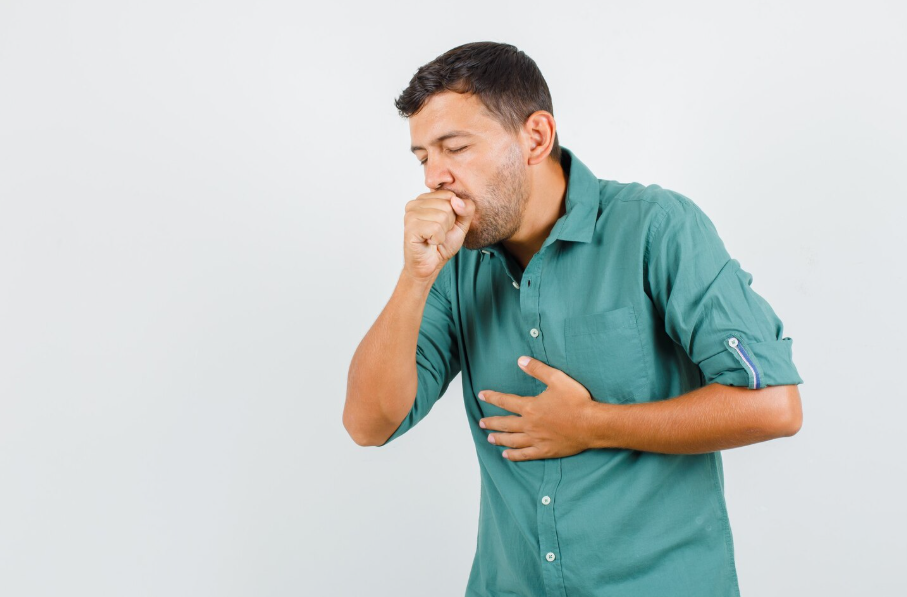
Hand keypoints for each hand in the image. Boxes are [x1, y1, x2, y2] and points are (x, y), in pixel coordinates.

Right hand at [402, 190, 474, 281]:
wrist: (430, 264)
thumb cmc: (443, 244)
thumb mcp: (461, 223)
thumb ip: (466, 209)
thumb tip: (456, 200)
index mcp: (425, 198)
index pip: (450, 196)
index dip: (454, 213)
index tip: (444, 224)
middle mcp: (415, 203)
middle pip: (447, 206)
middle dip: (448, 224)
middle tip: (438, 233)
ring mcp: (410, 215)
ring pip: (442, 216)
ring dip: (443, 233)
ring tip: (433, 238)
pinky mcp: (410, 227)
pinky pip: (435, 228)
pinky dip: (437, 239)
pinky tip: (429, 242)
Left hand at [477, 356, 597, 461]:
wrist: (592, 424)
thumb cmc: (576, 401)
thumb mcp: (557, 379)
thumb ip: (537, 369)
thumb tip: (520, 360)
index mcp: (530, 407)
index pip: (505, 401)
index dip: (492, 397)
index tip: (481, 395)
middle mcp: (529, 425)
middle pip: (505, 424)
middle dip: (492, 422)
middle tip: (481, 423)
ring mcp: (536, 439)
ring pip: (512, 440)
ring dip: (499, 439)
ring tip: (489, 438)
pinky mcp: (546, 450)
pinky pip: (525, 454)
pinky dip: (514, 455)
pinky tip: (506, 455)